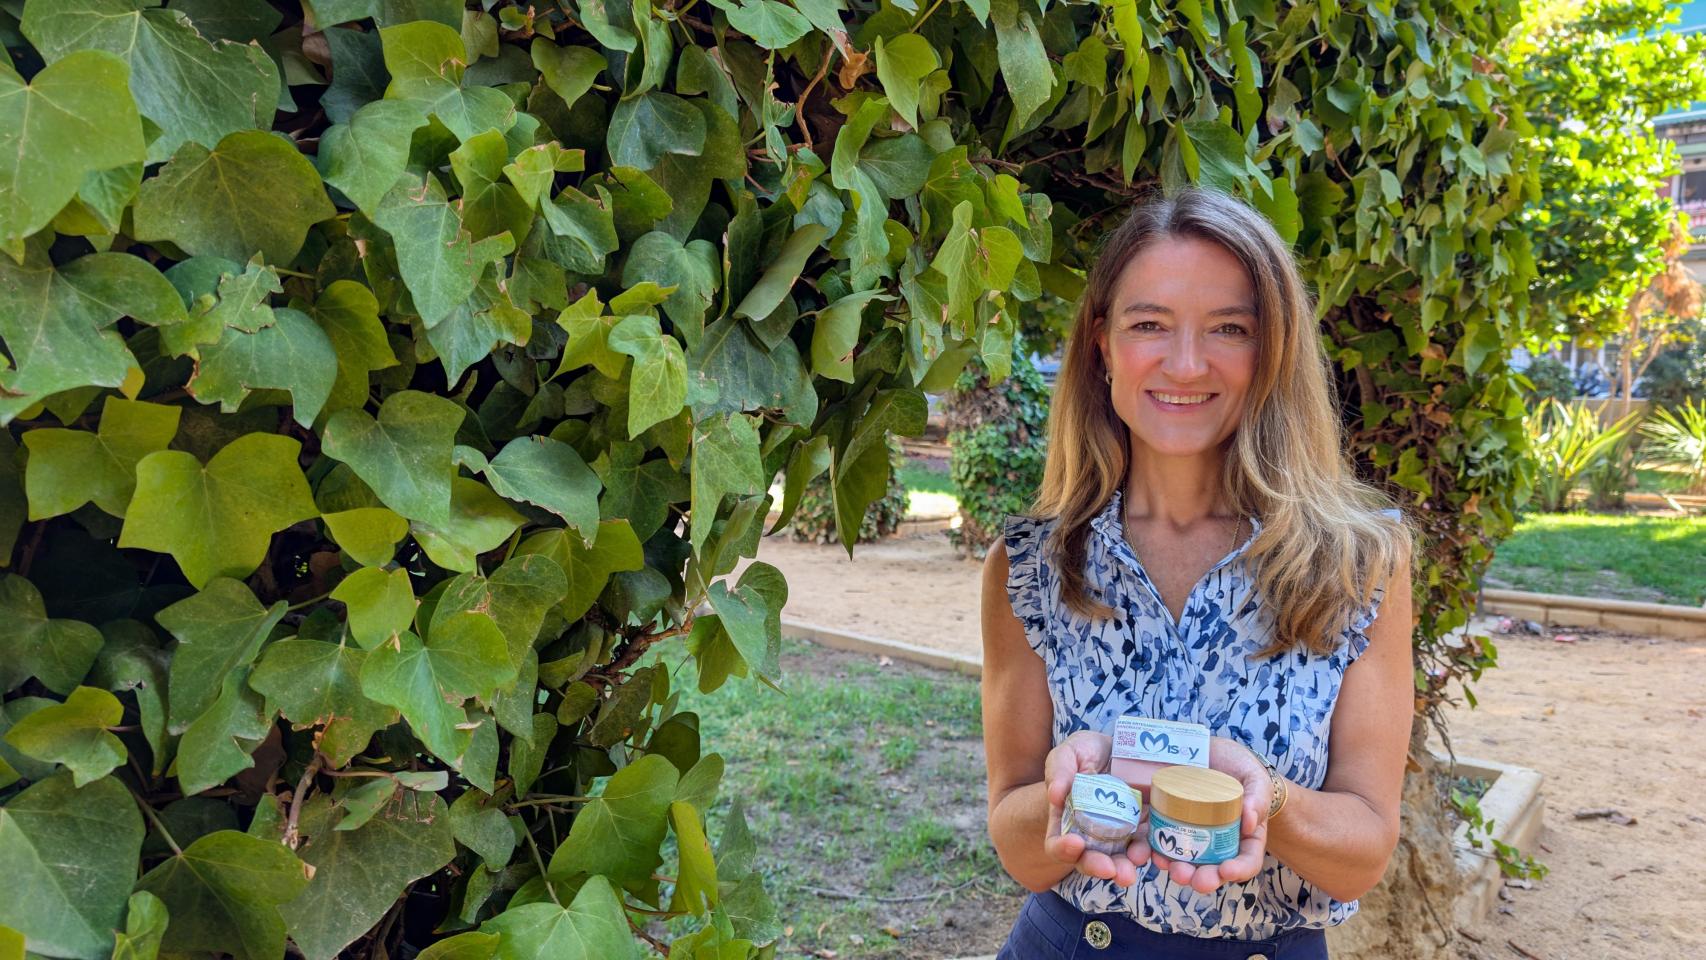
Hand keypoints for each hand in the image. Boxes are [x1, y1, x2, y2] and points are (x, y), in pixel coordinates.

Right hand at [1041, 731, 1150, 885]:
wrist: (1119, 750)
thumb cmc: (1086, 752)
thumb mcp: (1069, 753)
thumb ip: (1059, 770)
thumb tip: (1055, 795)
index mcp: (1066, 820)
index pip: (1057, 844)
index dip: (1063, 848)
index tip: (1074, 843)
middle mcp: (1091, 834)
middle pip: (1090, 859)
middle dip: (1099, 867)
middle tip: (1111, 869)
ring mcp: (1119, 833)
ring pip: (1121, 858)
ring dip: (1128, 865)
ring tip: (1136, 861)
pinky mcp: (1143, 827)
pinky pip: (1148, 844)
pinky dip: (1153, 850)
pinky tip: (1158, 851)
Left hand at [1143, 736, 1272, 893]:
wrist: (1212, 754)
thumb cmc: (1241, 769)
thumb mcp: (1256, 779)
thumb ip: (1257, 797)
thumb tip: (1249, 821)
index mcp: (1244, 838)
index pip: (1246, 861)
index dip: (1238, 870)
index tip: (1227, 870)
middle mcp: (1217, 844)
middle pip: (1213, 869)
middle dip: (1203, 878)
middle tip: (1193, 878)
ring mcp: (1192, 836)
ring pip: (1185, 862)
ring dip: (1175, 869)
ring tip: (1169, 866)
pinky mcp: (1169, 823)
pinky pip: (1161, 841)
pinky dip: (1154, 849)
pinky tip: (1149, 852)